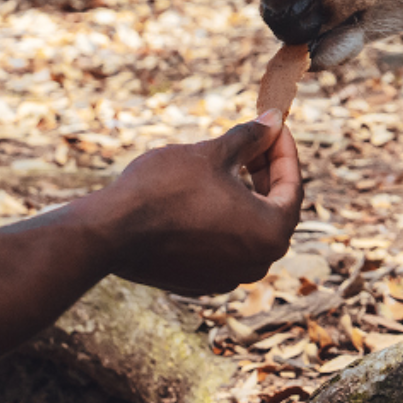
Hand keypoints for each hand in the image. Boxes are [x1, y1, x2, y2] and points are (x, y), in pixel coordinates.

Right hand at [93, 111, 302, 295]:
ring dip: (244, 194)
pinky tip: (206, 193)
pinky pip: (225, 244)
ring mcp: (230, 276)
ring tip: (229, 162)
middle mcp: (258, 263)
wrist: (110, 232)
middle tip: (254, 139)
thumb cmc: (165, 189)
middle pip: (273, 208)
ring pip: (249, 227)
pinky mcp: (203, 281)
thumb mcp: (214, 153)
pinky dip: (223, 218)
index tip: (274, 126)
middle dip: (265, 170)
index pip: (292, 186)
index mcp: (271, 233)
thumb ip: (251, 137)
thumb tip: (273, 120)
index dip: (284, 150)